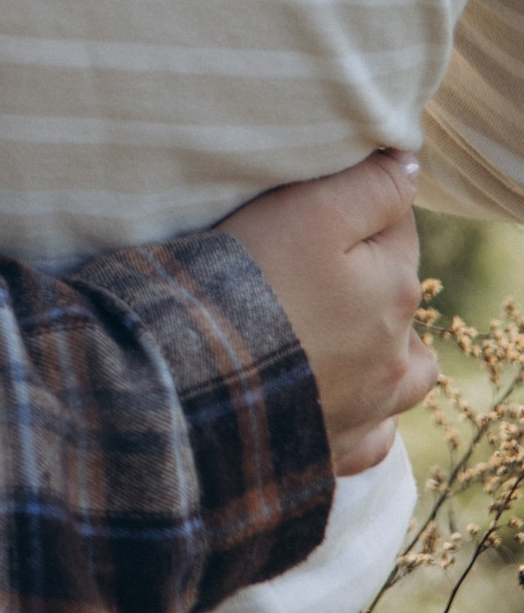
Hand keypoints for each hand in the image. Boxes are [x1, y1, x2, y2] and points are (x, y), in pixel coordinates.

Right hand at [221, 149, 435, 473]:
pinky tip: (339, 393)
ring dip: (383, 344)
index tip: (311, 198)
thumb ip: (370, 185)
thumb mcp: (309, 209)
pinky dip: (364, 413)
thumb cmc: (253, 280)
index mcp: (396, 286)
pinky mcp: (338, 447)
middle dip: (365, 269)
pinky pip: (372, 432)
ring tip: (339, 327)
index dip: (356, 200)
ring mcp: (371, 406)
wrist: (203, 380)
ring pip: (402, 366)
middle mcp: (398, 351)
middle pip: (396, 289)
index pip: (396, 220)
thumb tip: (410, 165)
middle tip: (301, 255)